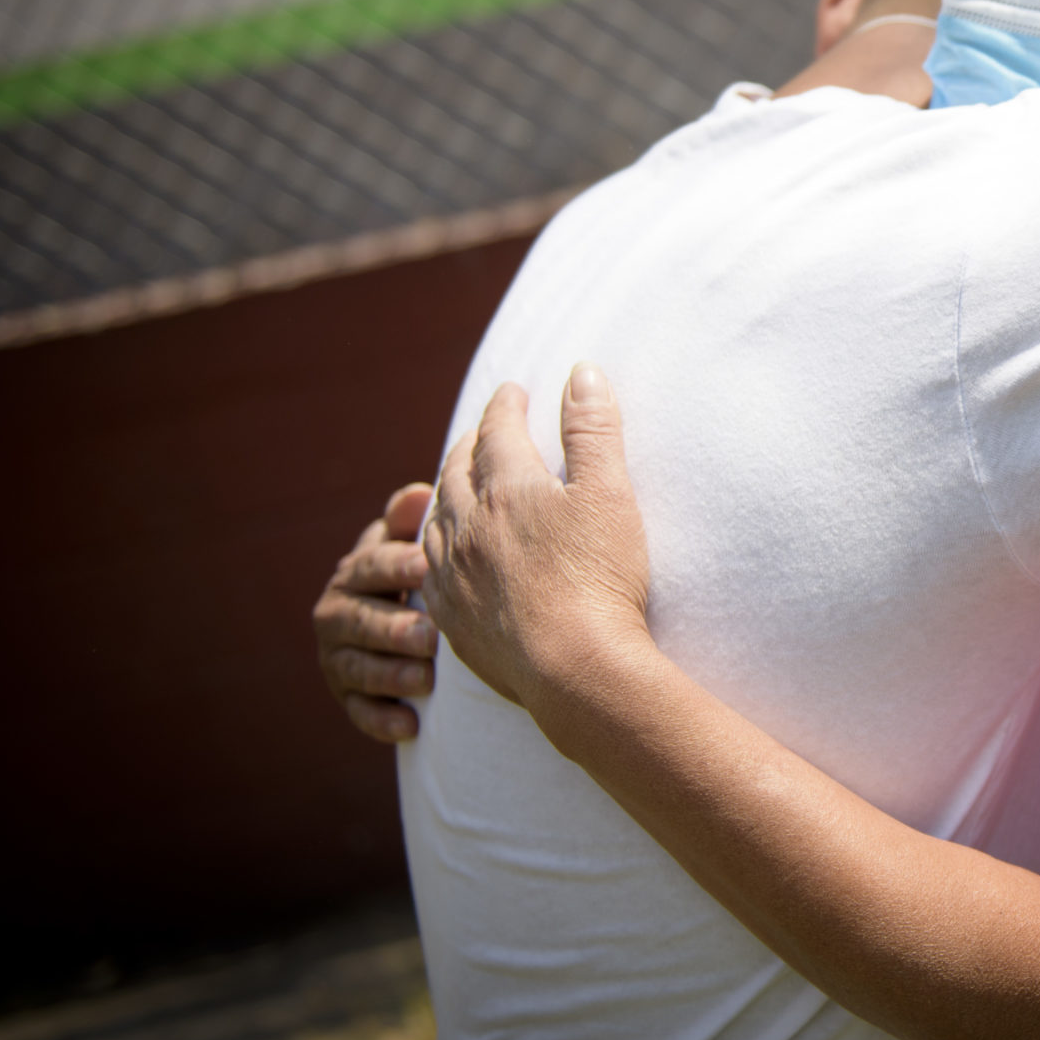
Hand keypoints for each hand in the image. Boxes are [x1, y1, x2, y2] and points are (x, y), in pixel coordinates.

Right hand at [315, 484, 437, 742]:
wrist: (409, 624)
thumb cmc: (423, 573)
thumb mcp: (415, 543)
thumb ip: (412, 522)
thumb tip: (417, 496)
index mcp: (357, 570)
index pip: (371, 565)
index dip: (397, 566)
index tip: (427, 567)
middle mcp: (337, 612)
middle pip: (361, 621)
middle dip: (394, 629)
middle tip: (430, 637)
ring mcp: (337, 657)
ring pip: (358, 668)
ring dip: (389, 675)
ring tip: (424, 680)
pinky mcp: (347, 695)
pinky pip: (359, 711)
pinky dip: (382, 719)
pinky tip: (410, 726)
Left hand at [422, 365, 653, 715]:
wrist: (574, 667)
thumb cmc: (600, 577)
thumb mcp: (609, 492)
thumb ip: (593, 430)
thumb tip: (581, 372)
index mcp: (507, 488)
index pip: (498, 431)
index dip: (506, 405)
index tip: (513, 392)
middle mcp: (468, 524)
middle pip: (457, 469)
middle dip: (471, 442)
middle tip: (484, 431)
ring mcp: (453, 573)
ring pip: (437, 517)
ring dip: (447, 490)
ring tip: (459, 482)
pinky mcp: (451, 616)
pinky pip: (430, 569)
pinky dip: (436, 544)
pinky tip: (446, 552)